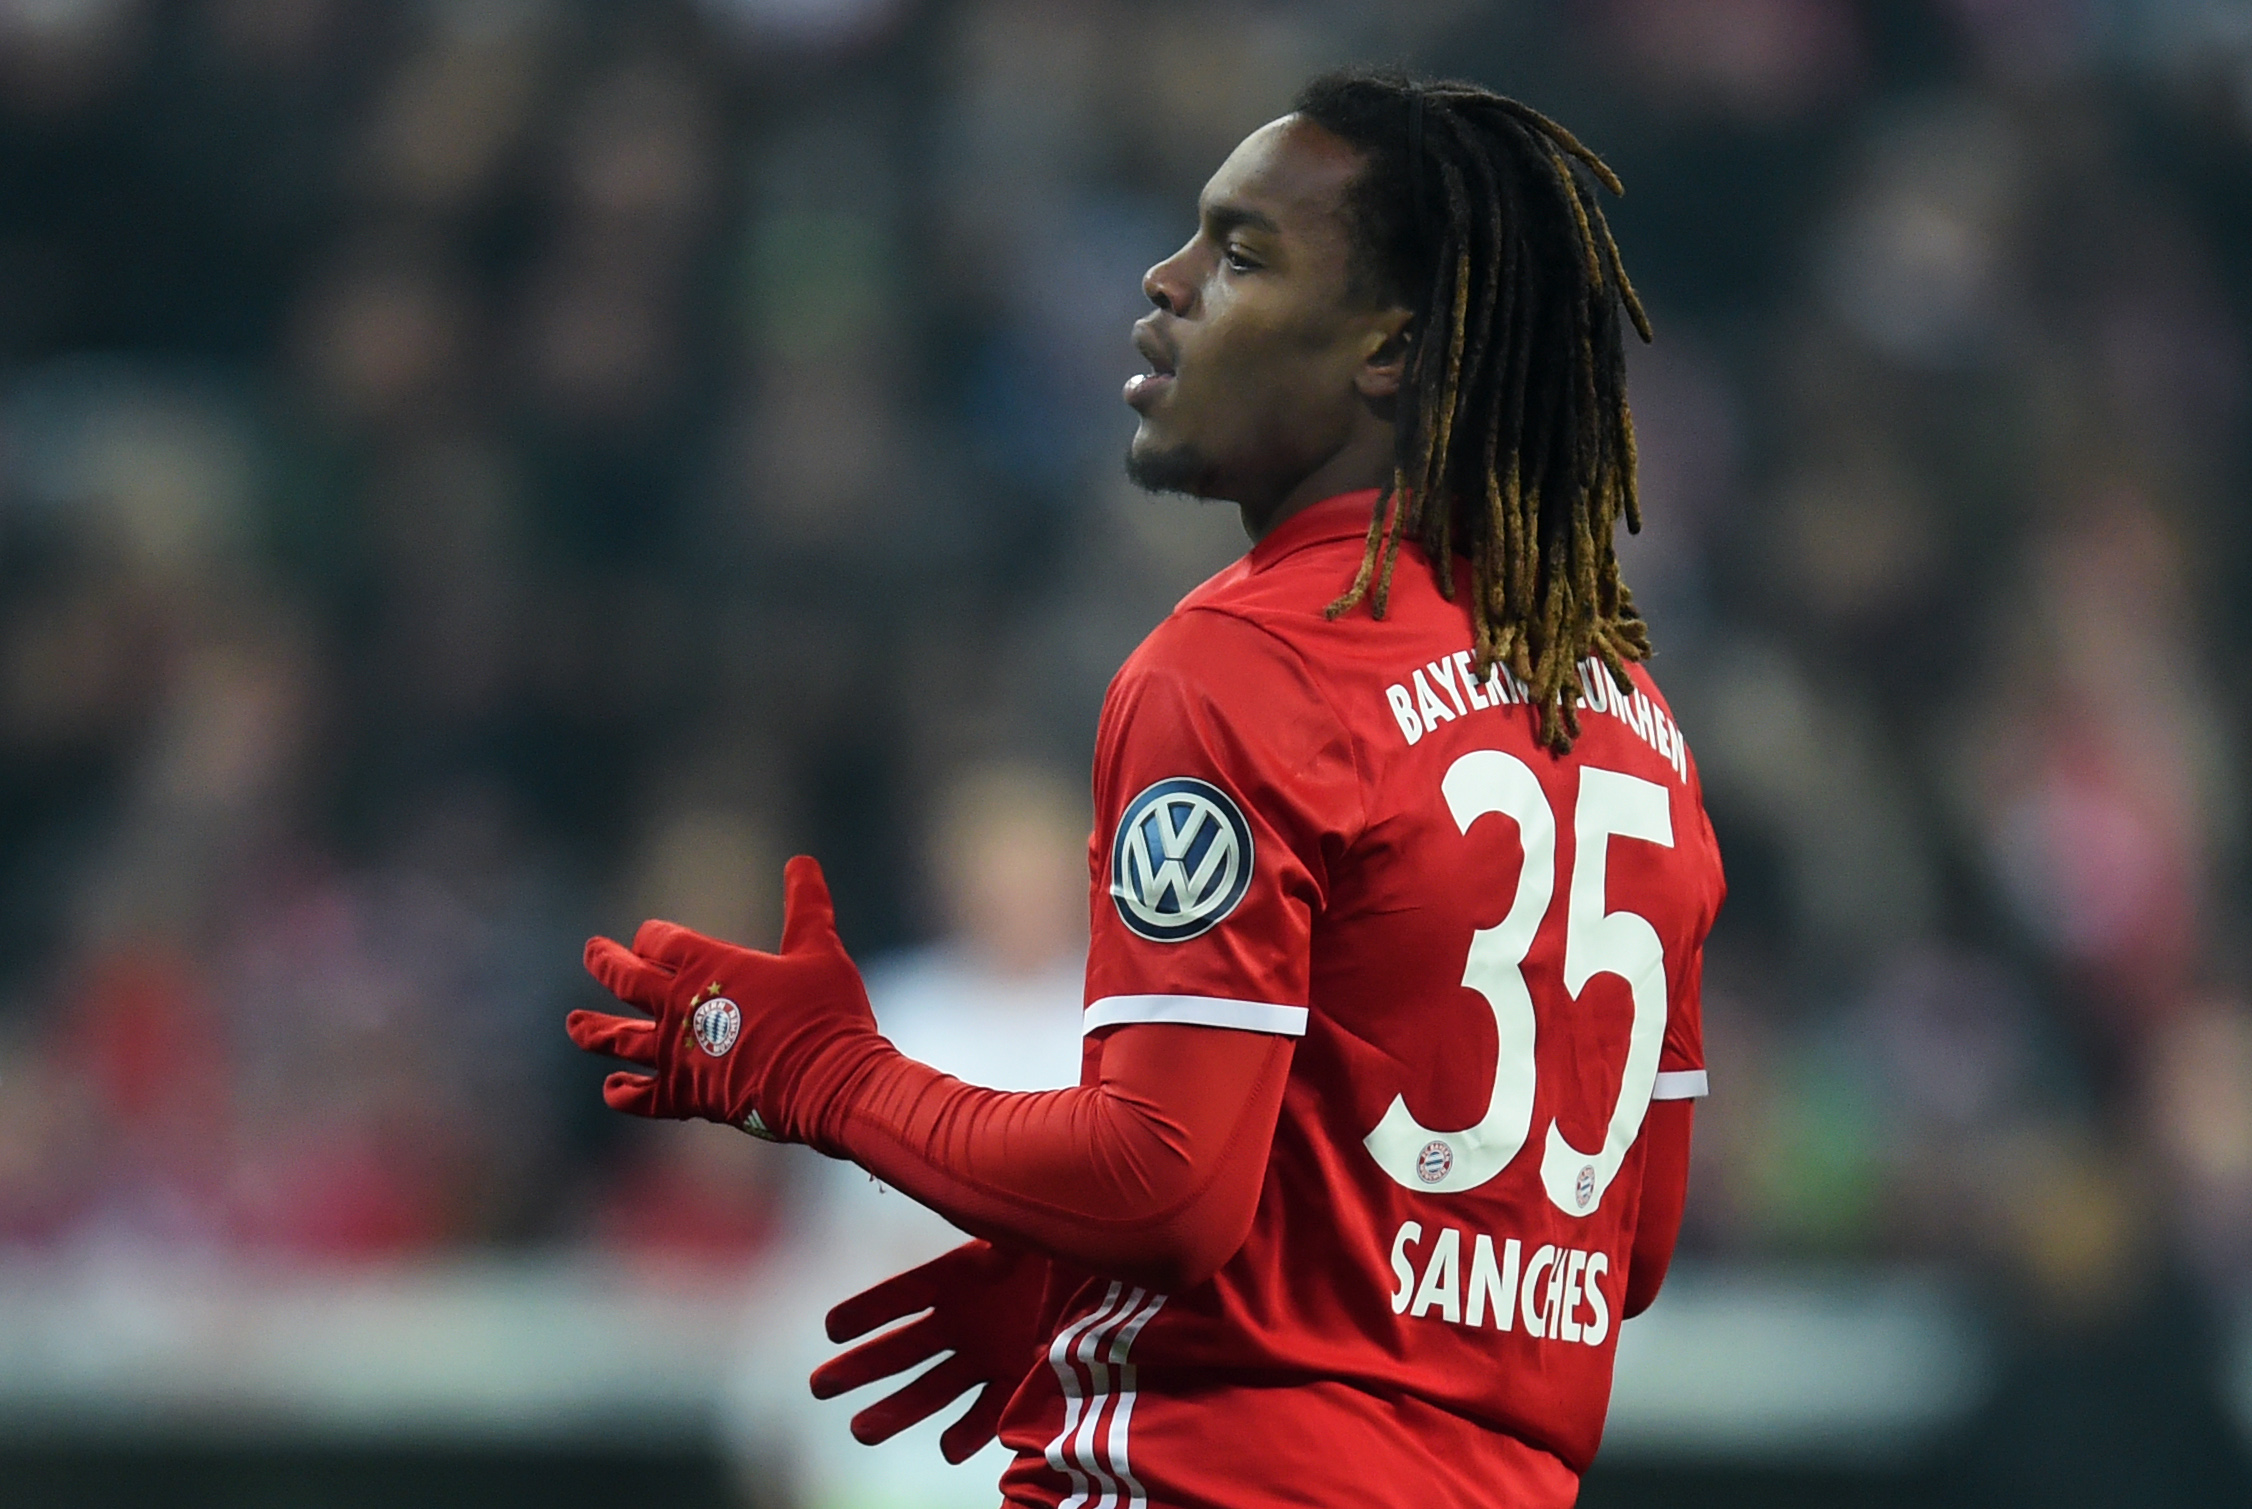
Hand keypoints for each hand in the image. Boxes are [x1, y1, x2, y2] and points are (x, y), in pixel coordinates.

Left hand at [566, 855, 880, 1143]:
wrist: (827, 1080)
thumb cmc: (826, 1013)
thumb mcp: (820, 950)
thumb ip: (806, 905)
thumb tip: (802, 861)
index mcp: (708, 964)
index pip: (660, 940)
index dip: (653, 937)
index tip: (650, 938)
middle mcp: (680, 1006)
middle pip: (626, 978)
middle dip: (606, 962)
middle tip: (592, 951)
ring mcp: (676, 1053)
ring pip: (620, 1037)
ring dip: (595, 1029)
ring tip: (574, 1024)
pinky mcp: (685, 1095)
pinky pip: (640, 1096)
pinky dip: (623, 1092)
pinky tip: (613, 1087)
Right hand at [811, 1239, 1050, 1463]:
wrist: (1106, 1269)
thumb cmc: (1063, 1238)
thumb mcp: (1031, 1232)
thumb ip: (1006, 1243)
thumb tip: (990, 1260)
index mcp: (959, 1275)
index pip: (902, 1295)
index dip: (869, 1310)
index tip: (831, 1328)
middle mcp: (964, 1319)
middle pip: (903, 1349)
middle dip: (860, 1368)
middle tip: (819, 1386)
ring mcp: (988, 1354)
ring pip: (934, 1388)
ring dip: (899, 1410)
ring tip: (861, 1430)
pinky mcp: (1017, 1379)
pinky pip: (988, 1411)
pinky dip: (970, 1431)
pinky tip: (949, 1446)